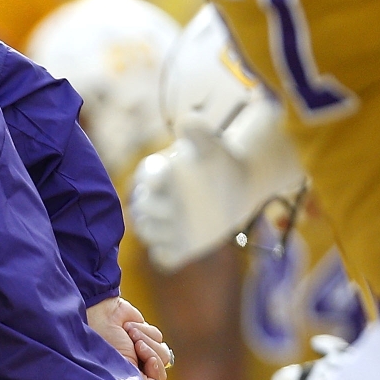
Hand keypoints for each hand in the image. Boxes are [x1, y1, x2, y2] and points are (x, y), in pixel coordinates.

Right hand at [86, 296, 170, 379]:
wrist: (100, 316)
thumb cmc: (105, 345)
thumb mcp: (124, 370)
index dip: (155, 371)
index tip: (149, 360)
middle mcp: (137, 368)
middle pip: (161, 368)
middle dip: (150, 354)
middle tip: (136, 345)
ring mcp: (142, 351)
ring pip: (163, 352)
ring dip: (146, 340)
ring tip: (129, 333)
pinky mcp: (145, 335)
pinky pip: (157, 336)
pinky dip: (144, 329)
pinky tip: (128, 326)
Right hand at [130, 97, 303, 271]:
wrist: (235, 185)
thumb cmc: (219, 162)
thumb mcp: (211, 145)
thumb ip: (198, 132)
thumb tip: (186, 121)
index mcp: (152, 173)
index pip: (145, 180)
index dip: (156, 179)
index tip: (176, 173)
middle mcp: (150, 200)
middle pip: (143, 209)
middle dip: (160, 207)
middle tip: (183, 204)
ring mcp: (160, 224)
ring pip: (149, 232)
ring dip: (162, 231)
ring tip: (184, 225)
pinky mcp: (175, 245)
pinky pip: (164, 257)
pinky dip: (168, 254)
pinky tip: (186, 245)